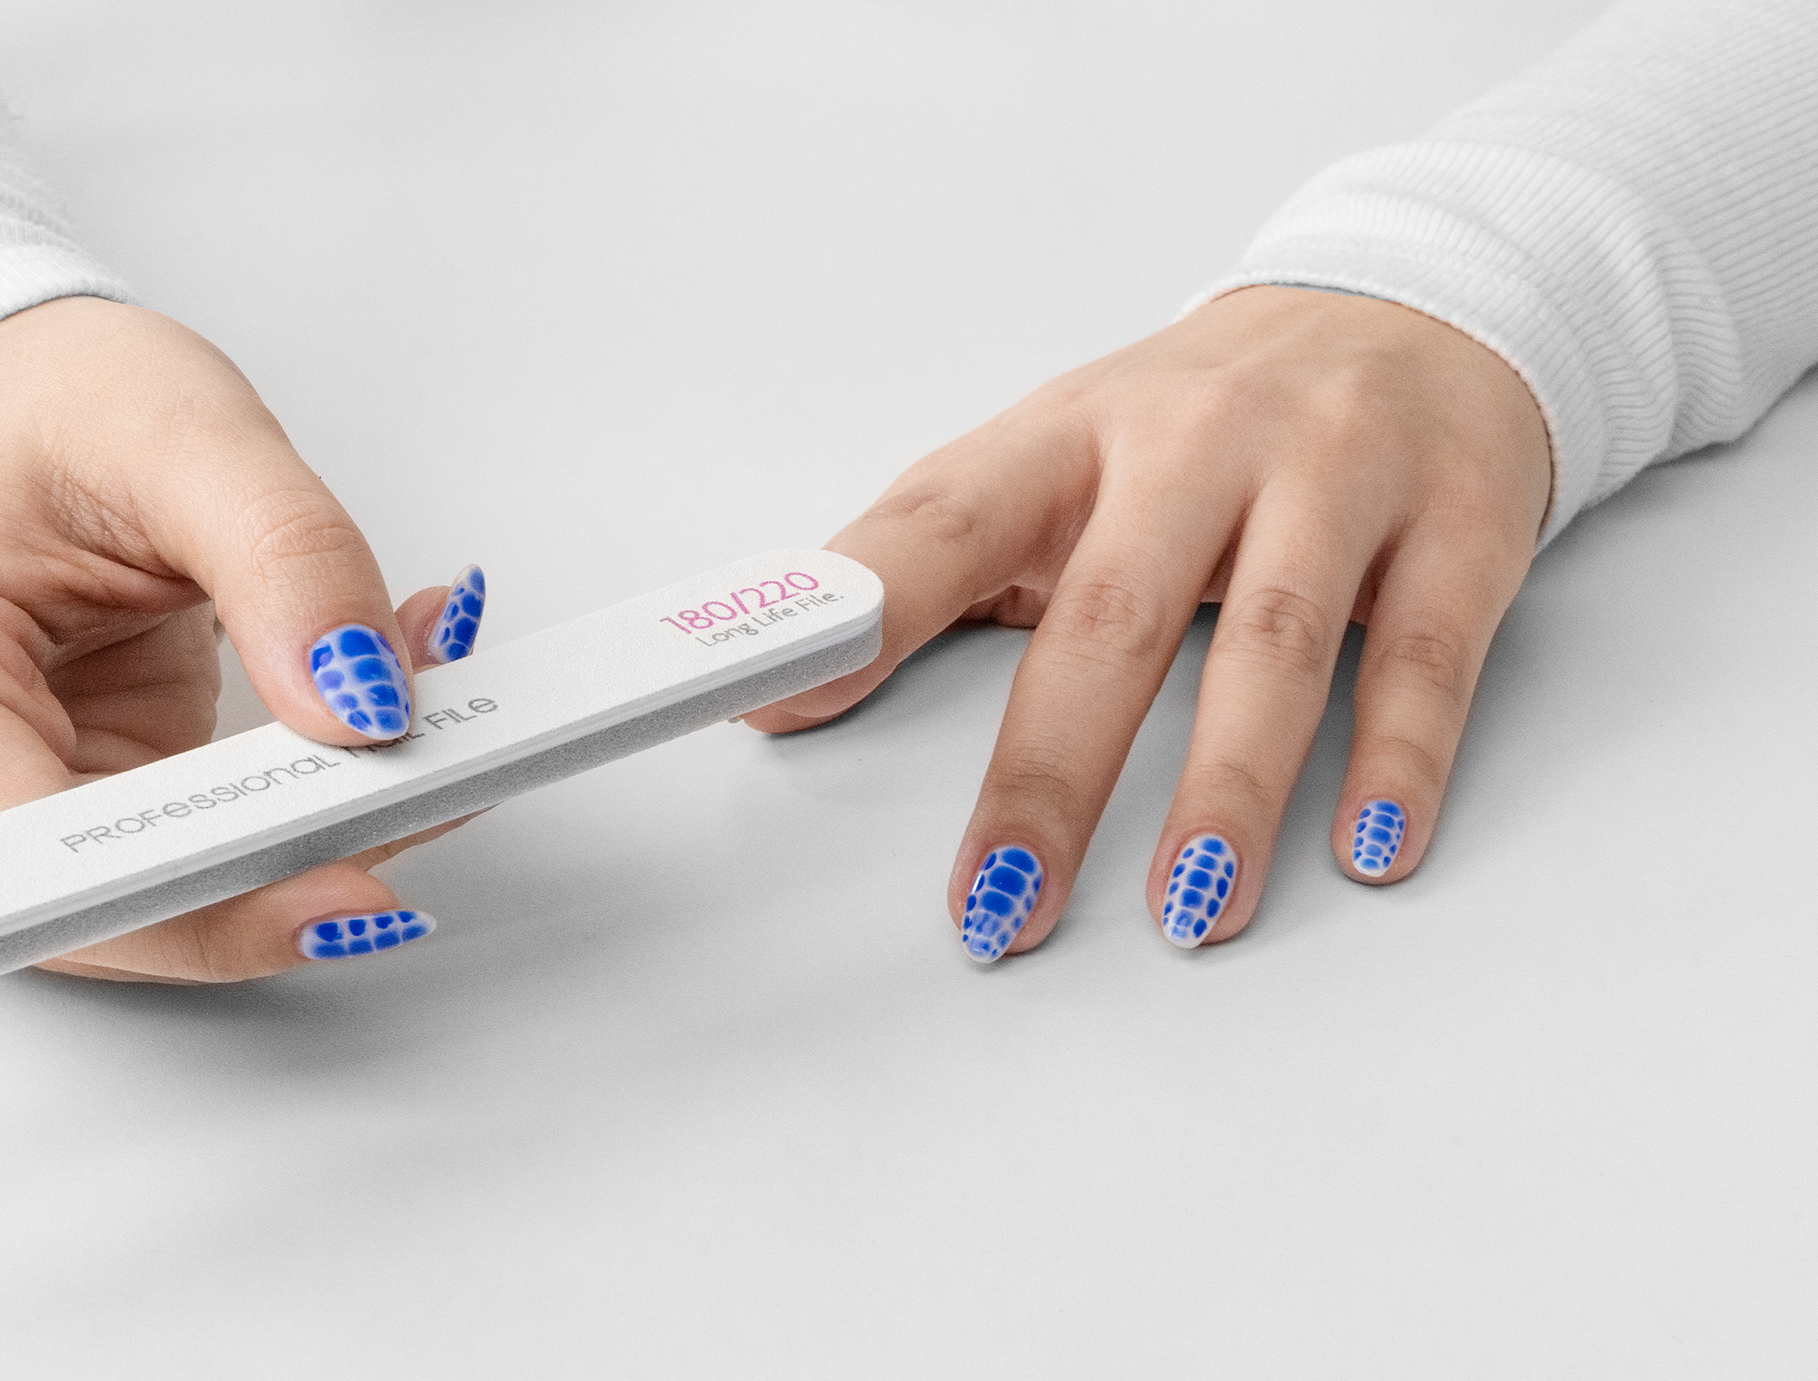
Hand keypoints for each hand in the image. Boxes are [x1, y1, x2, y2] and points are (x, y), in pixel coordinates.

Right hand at [0, 296, 486, 980]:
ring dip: (309, 842)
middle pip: (109, 910)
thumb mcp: (188, 431)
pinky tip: (358, 734)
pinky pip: (189, 878)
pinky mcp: (54, 838)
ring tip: (413, 721)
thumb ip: (287, 559)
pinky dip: (290, 821)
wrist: (11, 411)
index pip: (34, 852)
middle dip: (291, 863)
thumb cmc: (51, 408)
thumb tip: (362, 706)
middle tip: (441, 780)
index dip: (198, 895)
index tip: (349, 886)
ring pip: (166, 913)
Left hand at [746, 286, 1551, 955]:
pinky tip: (1366, 846)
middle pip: (1109, 617)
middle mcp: (1197, 442)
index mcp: (1070, 435)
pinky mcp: (1458, 521)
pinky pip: (1424, 652)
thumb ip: (933, 567)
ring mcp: (1335, 475)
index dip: (865, 609)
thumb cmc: (1198, 421)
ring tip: (1188, 907)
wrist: (1413, 302)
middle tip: (1001, 901)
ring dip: (1225, 788)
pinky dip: (1398, 758)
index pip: (943, 518)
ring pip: (1272, 643)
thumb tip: (787, 691)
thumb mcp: (1056, 462)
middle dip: (1049, 774)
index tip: (780, 700)